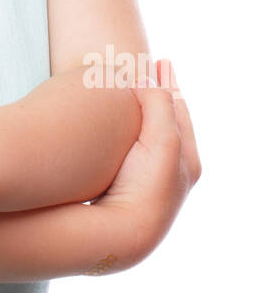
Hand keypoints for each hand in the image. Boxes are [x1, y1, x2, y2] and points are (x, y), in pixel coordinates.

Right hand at [95, 58, 201, 261]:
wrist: (125, 231)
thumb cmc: (147, 186)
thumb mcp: (163, 138)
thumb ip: (158, 102)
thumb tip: (146, 77)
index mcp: (186, 157)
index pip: (178, 109)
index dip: (168, 83)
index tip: (160, 61)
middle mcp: (171, 169)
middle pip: (165, 121)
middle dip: (158, 95)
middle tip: (149, 70)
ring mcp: (146, 178)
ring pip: (145, 135)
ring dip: (139, 112)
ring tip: (127, 91)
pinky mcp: (123, 187)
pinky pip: (125, 148)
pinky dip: (121, 130)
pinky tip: (105, 127)